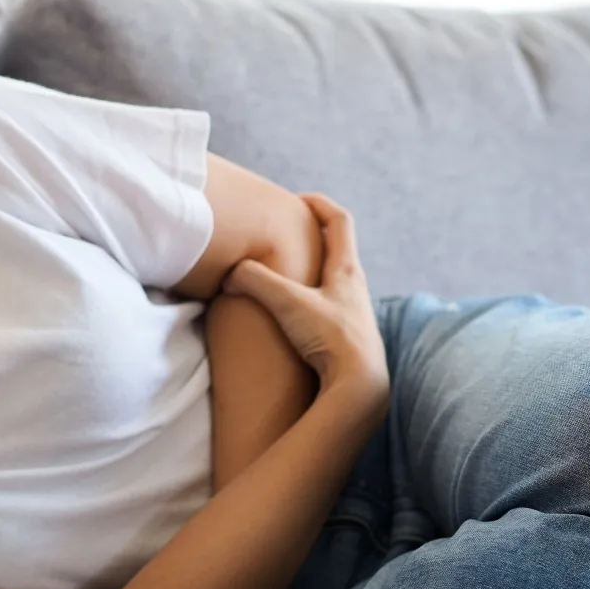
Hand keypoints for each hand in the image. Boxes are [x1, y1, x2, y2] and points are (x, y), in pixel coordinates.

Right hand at [221, 193, 389, 405]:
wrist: (359, 388)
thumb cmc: (331, 339)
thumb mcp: (287, 302)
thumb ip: (255, 280)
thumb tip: (230, 274)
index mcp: (347, 270)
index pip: (339, 221)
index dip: (318, 204)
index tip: (297, 201)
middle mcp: (356, 289)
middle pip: (338, 251)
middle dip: (313, 239)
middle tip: (288, 237)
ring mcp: (353, 316)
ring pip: (333, 284)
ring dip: (312, 275)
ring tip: (285, 280)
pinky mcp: (346, 340)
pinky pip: (327, 311)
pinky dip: (309, 305)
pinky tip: (292, 320)